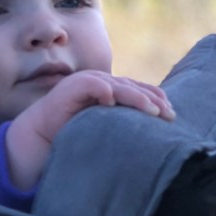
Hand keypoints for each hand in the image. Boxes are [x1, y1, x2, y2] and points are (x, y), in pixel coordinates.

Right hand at [4, 70, 173, 189]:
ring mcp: (88, 81)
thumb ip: (124, 123)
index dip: (157, 99)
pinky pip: (92, 86)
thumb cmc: (76, 131)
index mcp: (112, 87)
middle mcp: (103, 81)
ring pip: (118, 86)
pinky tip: (113, 102)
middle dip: (152, 101)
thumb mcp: (106, 126)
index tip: (172, 114)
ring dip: (136, 97)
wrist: (43, 133)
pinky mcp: (74, 87)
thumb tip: (153, 133)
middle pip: (134, 87)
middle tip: (168, 115)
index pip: (140, 89)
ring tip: (150, 111)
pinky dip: (104, 91)